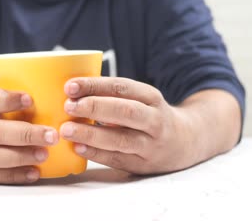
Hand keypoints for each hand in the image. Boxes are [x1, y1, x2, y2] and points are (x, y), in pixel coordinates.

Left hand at [60, 77, 193, 174]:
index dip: (95, 85)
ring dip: (91, 134)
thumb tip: (73, 93)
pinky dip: (96, 154)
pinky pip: (117, 159)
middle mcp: (154, 119)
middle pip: (124, 111)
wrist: (184, 143)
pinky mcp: (143, 165)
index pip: (121, 87)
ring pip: (120, 138)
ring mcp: (151, 144)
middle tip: (68, 106)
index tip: (70, 86)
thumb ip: (114, 96)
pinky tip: (78, 148)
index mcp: (151, 97)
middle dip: (94, 107)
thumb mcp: (141, 100)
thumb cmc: (150, 117)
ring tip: (67, 130)